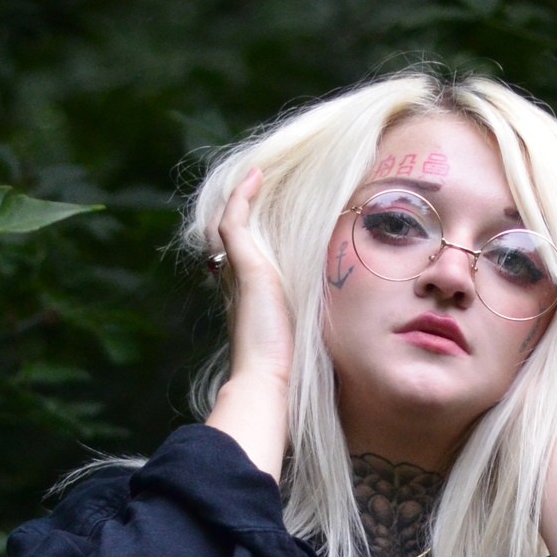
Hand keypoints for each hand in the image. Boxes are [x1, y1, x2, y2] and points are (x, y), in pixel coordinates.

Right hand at [204, 167, 293, 481]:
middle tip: (255, 187)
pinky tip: (257, 177)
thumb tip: (328, 345)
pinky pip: (236, 221)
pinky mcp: (244, 268)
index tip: (263, 219)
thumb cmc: (286, 372)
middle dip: (241, 211)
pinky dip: (243, 197)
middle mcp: (239, 284)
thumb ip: (303, 333)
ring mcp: (238, 274)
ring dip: (240, 199)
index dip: (249, 237)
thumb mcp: (300, 343)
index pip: (244, 259)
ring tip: (256, 178)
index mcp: (251, 299)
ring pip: (229, 226)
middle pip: (232, 237)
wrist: (268, 379)